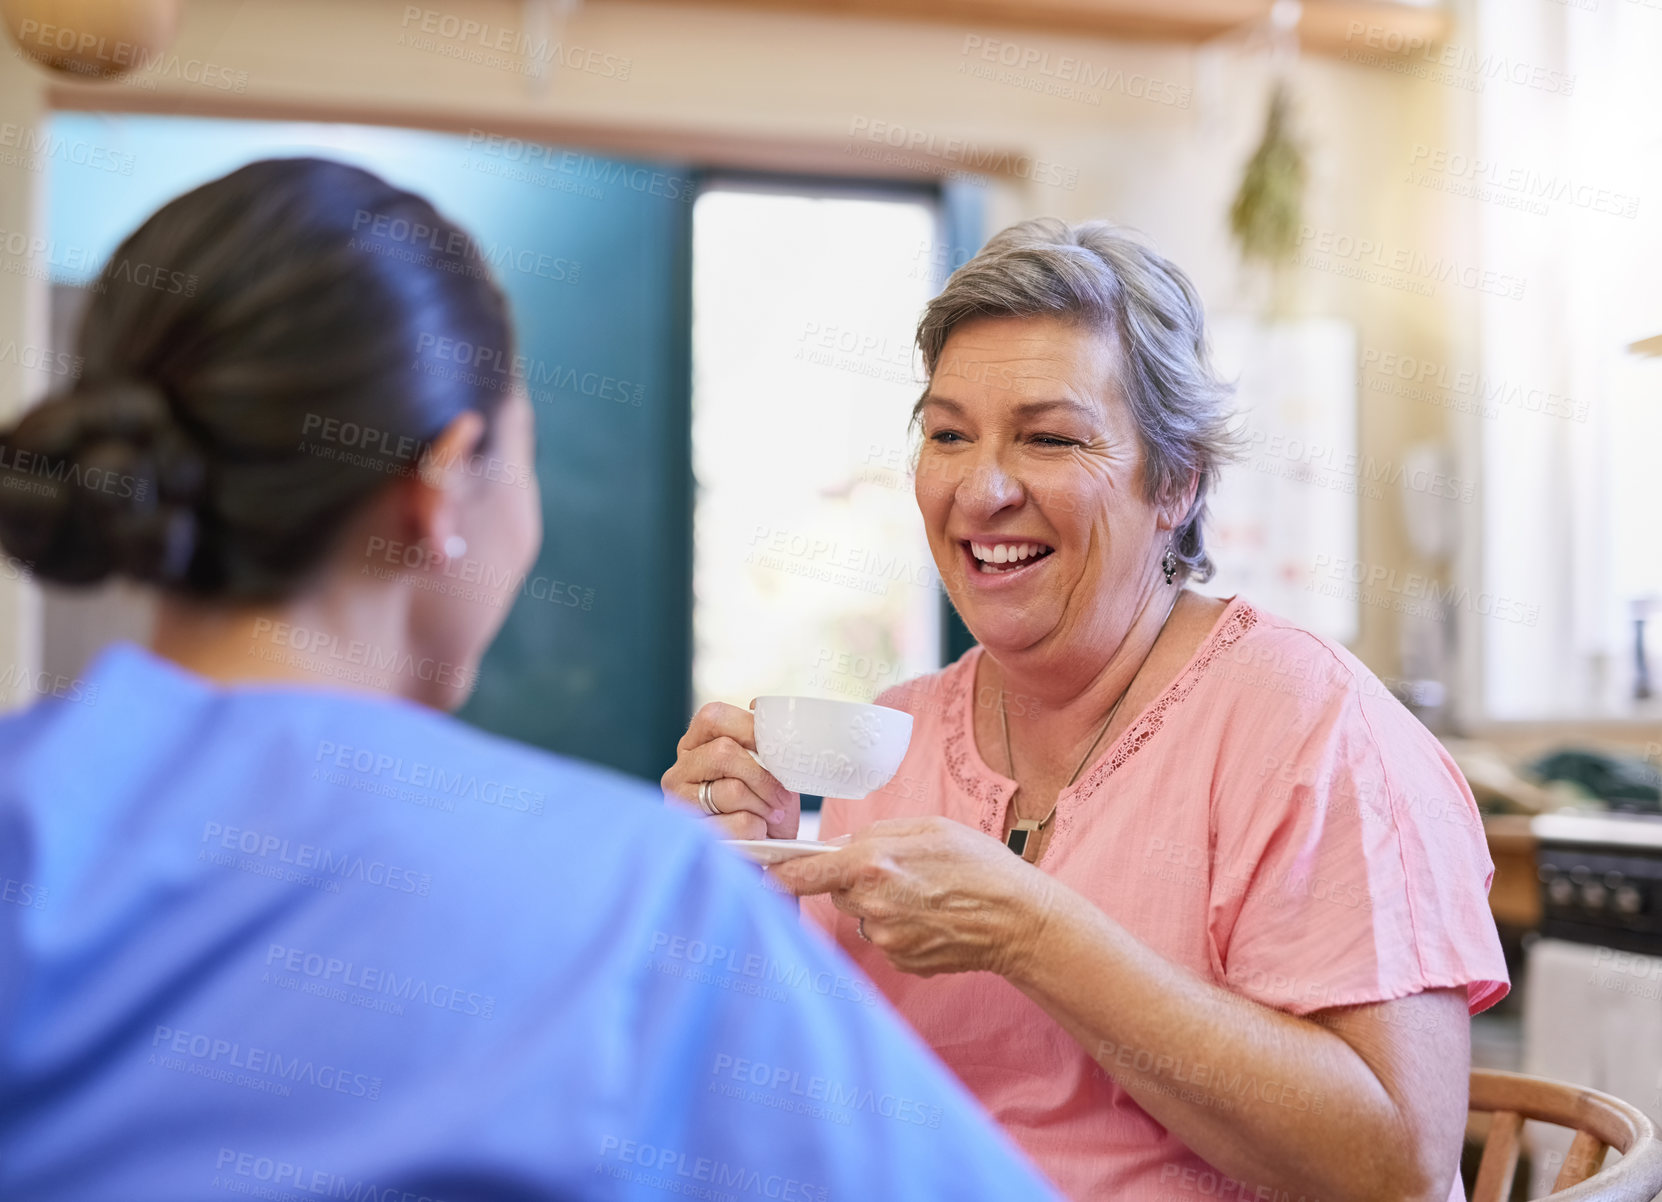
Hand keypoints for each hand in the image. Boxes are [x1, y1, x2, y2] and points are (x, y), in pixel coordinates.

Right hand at [662, 701, 799, 839]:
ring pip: (731, 791)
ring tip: (770, 818)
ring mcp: (678, 804)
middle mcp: (679, 771)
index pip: (714, 717)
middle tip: (782, 797)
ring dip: (764, 806)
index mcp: (696, 745)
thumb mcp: (769, 769)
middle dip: (762, 776)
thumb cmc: (767, 807)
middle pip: (723, 752)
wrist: (766, 855)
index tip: (778, 751)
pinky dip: (759, 830)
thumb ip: (761, 740)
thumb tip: (755, 706)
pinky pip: (738, 824)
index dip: (751, 729)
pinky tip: (756, 835)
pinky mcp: (691, 835)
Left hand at [769, 816, 1058, 978]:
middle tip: (898, 870)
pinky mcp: (901, 961)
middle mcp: (872, 906)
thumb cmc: (979, 864)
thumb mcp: (928, 828)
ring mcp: (885, 939)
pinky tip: (932, 917)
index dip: (775, 873)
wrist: (1019, 919)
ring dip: (879, 905)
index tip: (756, 873)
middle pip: (836, 892)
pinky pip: (884, 938)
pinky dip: (900, 927)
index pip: (802, 874)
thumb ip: (875, 835)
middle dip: (855, 880)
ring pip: (862, 916)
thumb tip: (836, 847)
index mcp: (873, 864)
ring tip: (925, 894)